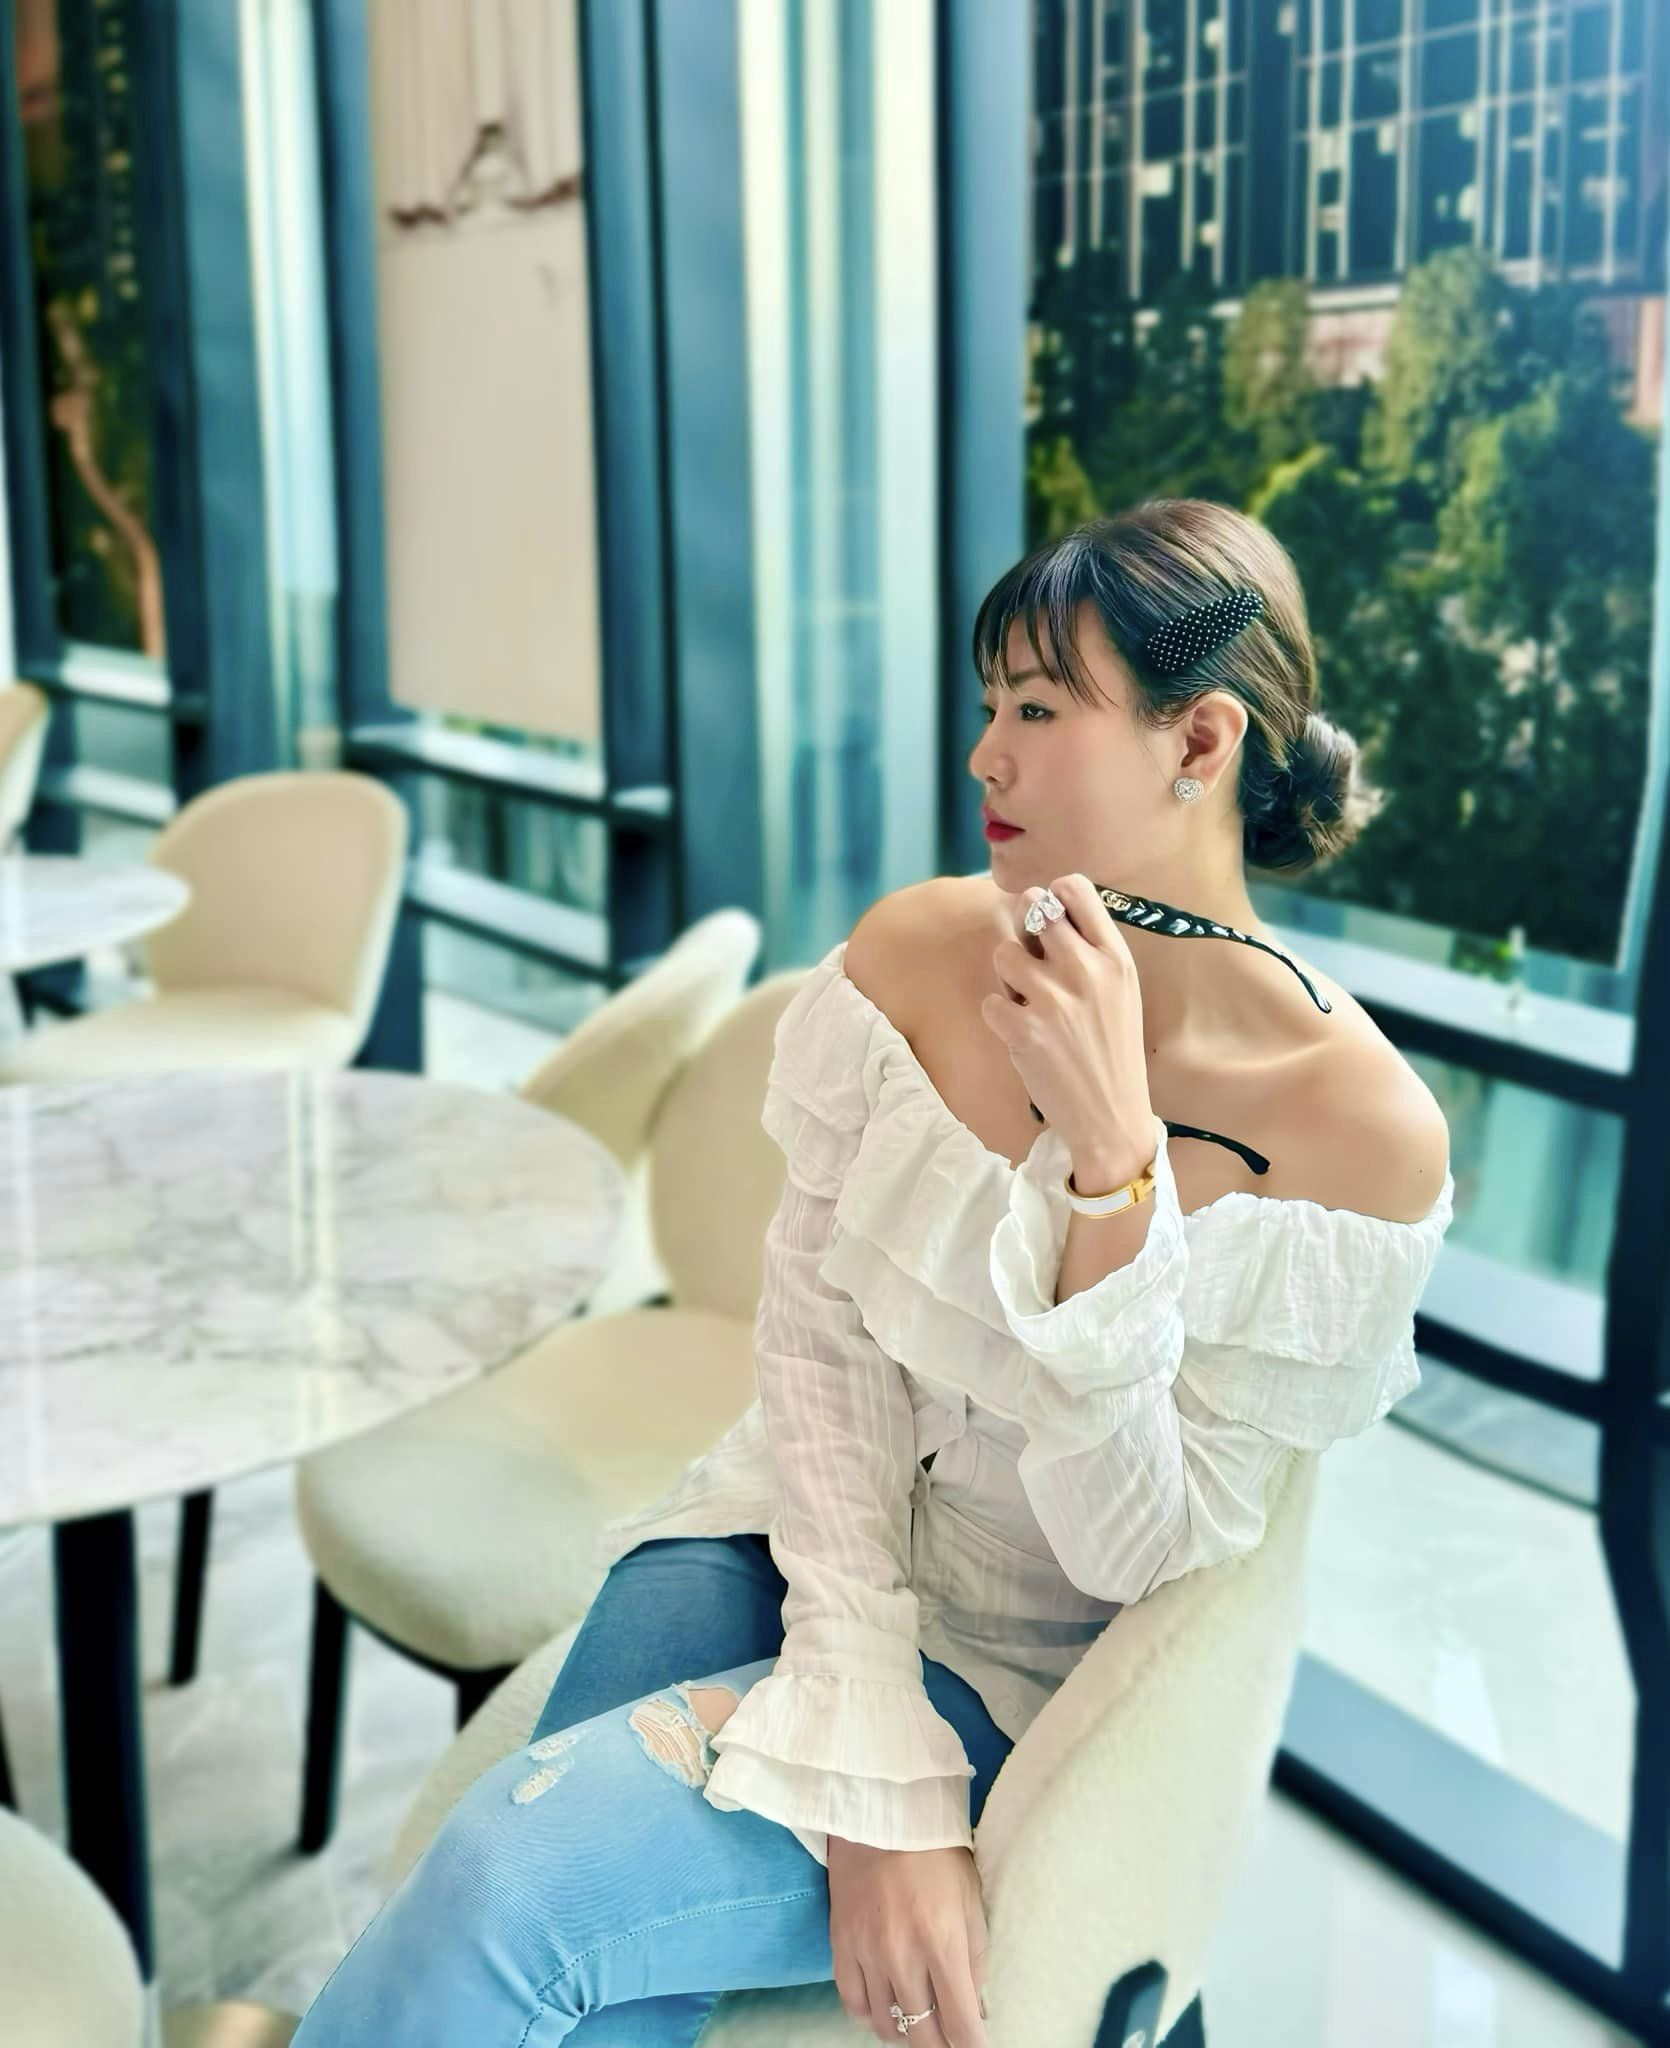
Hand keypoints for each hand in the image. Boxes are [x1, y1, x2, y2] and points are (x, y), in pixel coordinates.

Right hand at [826, 1836, 989, 2045]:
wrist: (881, 1814)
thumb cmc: (936, 1854)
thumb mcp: (971, 1899)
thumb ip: (977, 1957)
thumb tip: (978, 2008)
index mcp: (943, 1942)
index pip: (961, 2023)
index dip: (971, 2047)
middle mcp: (903, 1955)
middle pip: (921, 2034)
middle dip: (939, 2045)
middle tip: (947, 2038)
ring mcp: (867, 1952)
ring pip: (885, 2025)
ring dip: (905, 2031)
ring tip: (917, 2022)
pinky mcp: (840, 1944)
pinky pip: (852, 2003)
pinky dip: (870, 2015)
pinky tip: (884, 2009)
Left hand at [980, 873, 1153, 1171]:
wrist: (1112, 1117)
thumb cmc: (1114, 1052)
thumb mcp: (1122, 993)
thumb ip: (1091, 951)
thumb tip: (1044, 910)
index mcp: (1116, 958)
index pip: (1075, 888)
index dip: (1053, 895)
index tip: (1049, 918)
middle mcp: (1086, 970)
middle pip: (1033, 907)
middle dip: (1024, 928)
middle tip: (1032, 959)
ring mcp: (1054, 999)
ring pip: (1004, 954)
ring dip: (1009, 978)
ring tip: (1029, 1003)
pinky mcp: (1024, 1030)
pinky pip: (990, 1000)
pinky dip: (999, 1017)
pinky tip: (1022, 1033)